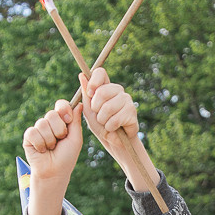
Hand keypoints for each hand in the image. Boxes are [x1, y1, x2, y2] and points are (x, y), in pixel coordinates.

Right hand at [23, 100, 81, 182]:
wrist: (54, 172)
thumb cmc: (66, 156)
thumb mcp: (76, 138)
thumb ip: (76, 121)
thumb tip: (79, 104)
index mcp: (62, 121)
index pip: (61, 105)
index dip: (64, 109)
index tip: (68, 119)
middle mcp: (49, 123)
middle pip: (51, 114)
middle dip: (58, 129)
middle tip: (60, 140)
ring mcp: (38, 129)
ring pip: (42, 124)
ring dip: (50, 140)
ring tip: (51, 148)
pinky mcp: (29, 137)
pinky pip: (33, 133)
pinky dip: (40, 144)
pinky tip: (42, 150)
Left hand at [80, 69, 157, 191]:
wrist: (113, 141)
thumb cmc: (100, 124)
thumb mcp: (89, 110)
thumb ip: (86, 94)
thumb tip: (81, 75)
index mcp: (105, 86)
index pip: (100, 72)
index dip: (93, 82)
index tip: (89, 93)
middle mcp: (117, 90)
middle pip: (102, 91)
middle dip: (95, 108)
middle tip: (99, 116)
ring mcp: (126, 99)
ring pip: (107, 108)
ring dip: (102, 120)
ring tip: (106, 124)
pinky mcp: (132, 112)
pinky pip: (115, 119)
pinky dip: (110, 127)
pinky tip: (114, 128)